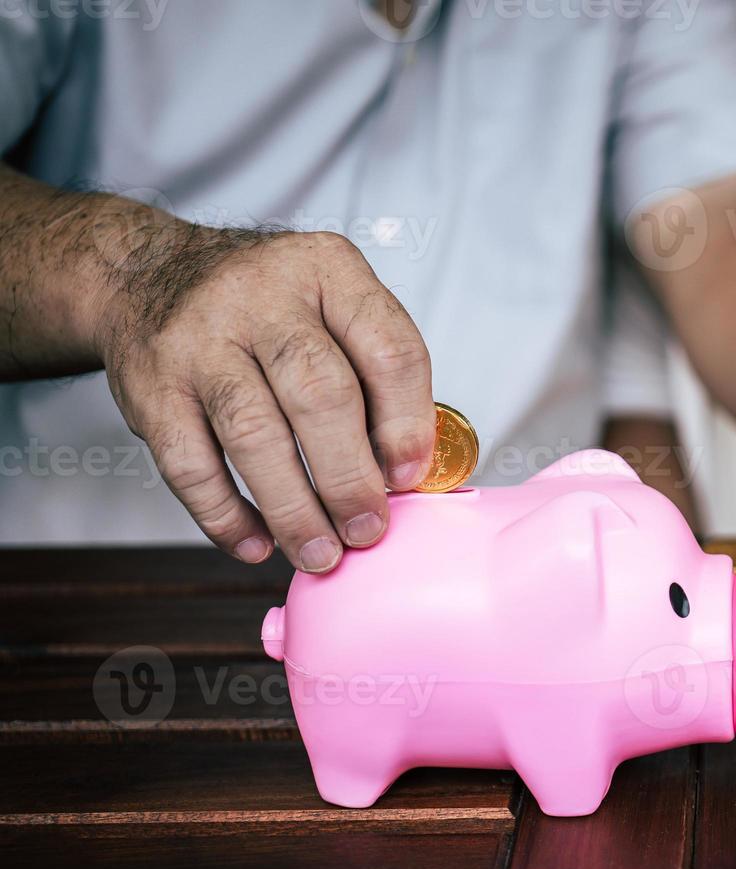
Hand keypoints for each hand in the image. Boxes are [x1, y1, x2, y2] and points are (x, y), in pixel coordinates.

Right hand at [99, 228, 434, 571]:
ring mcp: (199, 339)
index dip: (407, 422)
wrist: (146, 275)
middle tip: (369, 529)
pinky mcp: (150, 387)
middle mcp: (262, 296)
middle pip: (320, 394)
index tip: (411, 476)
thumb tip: (405, 474)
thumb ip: (373, 372)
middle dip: (350, 477)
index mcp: (328, 270)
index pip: (388, 348)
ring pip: (254, 434)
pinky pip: (189, 465)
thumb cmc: (266, 307)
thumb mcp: (329, 304)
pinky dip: (226, 515)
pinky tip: (257, 544)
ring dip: (294, 508)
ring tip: (321, 553)